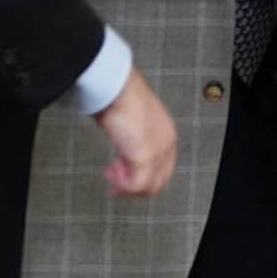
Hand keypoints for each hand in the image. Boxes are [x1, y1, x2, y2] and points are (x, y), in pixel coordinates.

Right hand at [95, 67, 177, 195]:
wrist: (118, 90)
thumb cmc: (120, 98)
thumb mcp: (131, 122)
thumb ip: (133, 138)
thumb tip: (123, 152)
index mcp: (166, 133)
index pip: (163, 167)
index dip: (142, 175)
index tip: (123, 174)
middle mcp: (166, 143)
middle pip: (158, 181)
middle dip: (134, 184)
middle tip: (115, 181)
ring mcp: (159, 151)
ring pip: (149, 186)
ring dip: (126, 184)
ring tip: (111, 173)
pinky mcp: (146, 158)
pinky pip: (136, 185)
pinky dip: (121, 184)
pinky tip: (110, 172)